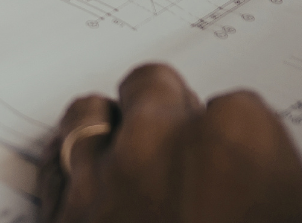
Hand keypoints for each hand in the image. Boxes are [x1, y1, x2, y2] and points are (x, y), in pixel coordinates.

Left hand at [39, 64, 301, 222]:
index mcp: (238, 137)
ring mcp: (100, 178)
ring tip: (134, 168)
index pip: (238, 107)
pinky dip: (68, 181)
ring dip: (110, 136)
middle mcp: (158, 143)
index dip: (243, 145)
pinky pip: (51, 173)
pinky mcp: (57, 218)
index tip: (250, 172)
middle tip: (194, 163)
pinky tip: (91, 200)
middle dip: (168, 117)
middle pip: (152, 91)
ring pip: (90, 118)